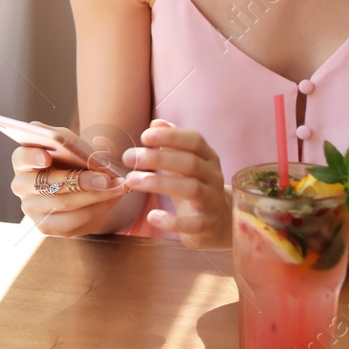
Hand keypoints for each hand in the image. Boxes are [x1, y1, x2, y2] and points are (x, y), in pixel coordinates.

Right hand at [10, 145, 126, 236]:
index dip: (32, 157)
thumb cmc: (73, 158)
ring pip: (64, 204)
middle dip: (80, 181)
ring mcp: (31, 208)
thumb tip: (88, 157)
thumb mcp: (71, 144)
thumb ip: (72, 144)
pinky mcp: (45, 227)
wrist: (81, 184)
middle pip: (48, 184)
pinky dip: (96, 209)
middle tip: (105, 178)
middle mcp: (21, 185)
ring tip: (117, 187)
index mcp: (22, 160)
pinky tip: (111, 198)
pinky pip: (72, 221)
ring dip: (95, 196)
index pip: (21, 157)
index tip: (46, 157)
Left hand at [122, 120, 231, 248]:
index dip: (170, 136)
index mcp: (208, 158)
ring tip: (131, 181)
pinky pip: (193, 224)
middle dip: (158, 158)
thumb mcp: (185, 163)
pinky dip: (172, 221)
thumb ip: (172, 143)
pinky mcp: (207, 225)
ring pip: (191, 189)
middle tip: (129, 157)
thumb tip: (156, 123)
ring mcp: (213, 201)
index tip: (144, 136)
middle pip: (190, 163)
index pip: (194, 141)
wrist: (220, 222)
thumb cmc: (195, 185)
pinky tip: (152, 216)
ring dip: (159, 183)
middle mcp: (214, 177)